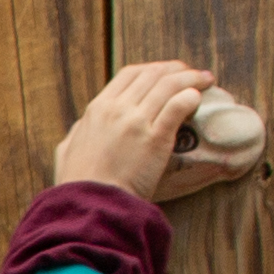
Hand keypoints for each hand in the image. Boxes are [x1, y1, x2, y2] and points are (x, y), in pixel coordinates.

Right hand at [52, 58, 227, 203]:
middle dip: (178, 69)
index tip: (167, 73)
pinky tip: (198, 99)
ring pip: (170, 85)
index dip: (153, 69)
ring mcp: (137, 121)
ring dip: (192, 78)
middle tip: (193, 74)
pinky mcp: (156, 138)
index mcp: (97, 109)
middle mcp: (118, 108)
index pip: (131, 74)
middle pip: (154, 74)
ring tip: (206, 80)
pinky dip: (191, 97)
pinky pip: (179, 106)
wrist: (91, 204)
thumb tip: (82, 126)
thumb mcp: (67, 150)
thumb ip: (79, 133)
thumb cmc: (78, 184)